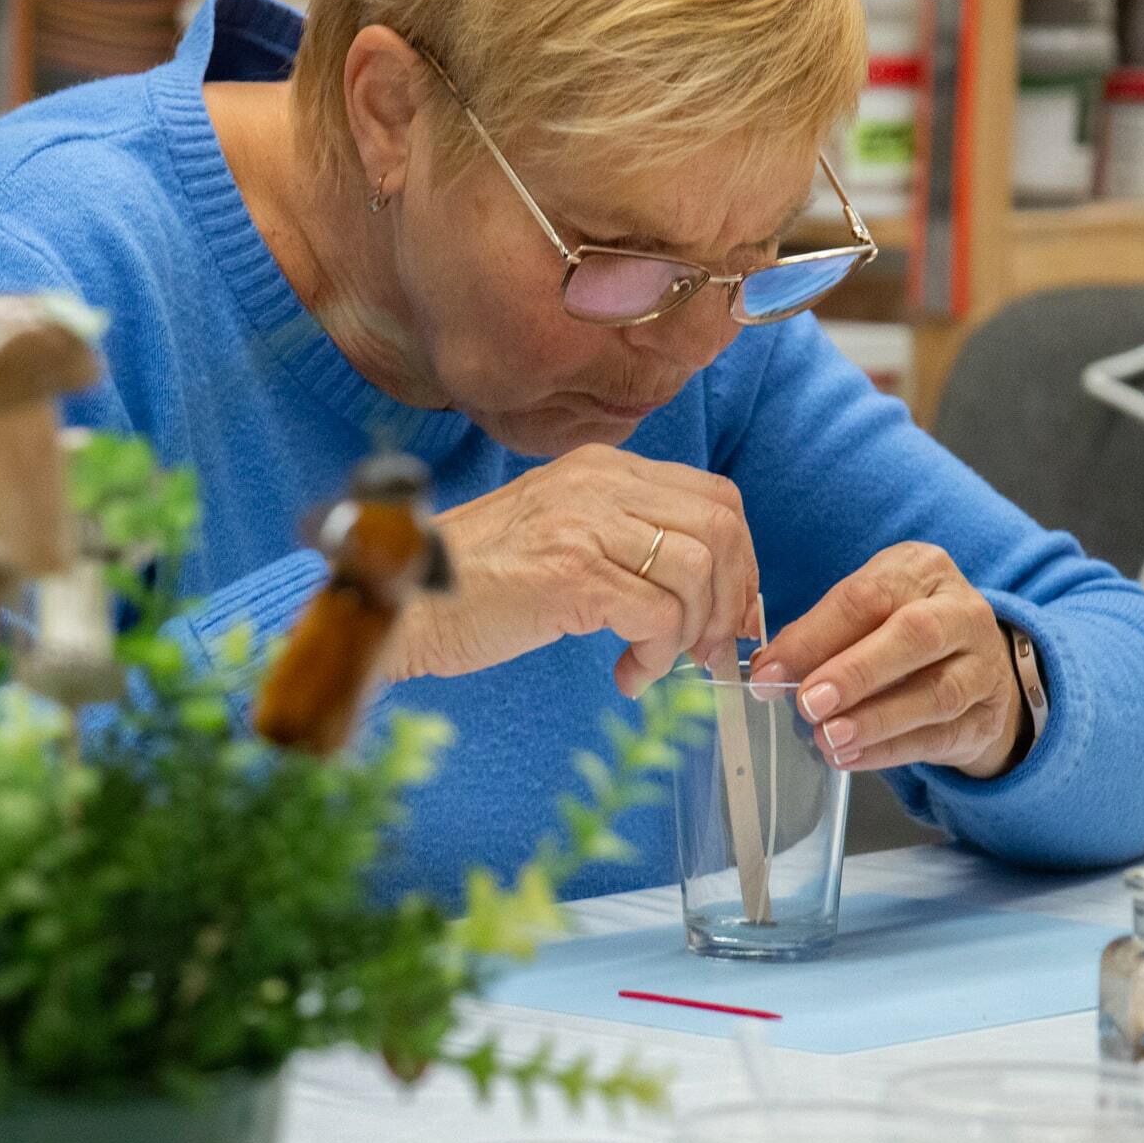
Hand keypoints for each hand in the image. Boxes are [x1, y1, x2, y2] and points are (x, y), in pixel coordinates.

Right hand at [389, 445, 759, 698]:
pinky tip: (627, 673)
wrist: (404, 597)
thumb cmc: (475, 579)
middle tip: (707, 647)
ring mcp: (584, 525)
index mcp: (601, 469)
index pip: (714, 497)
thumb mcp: (558, 531)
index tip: (728, 612)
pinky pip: (657, 616)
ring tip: (659, 663)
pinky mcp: (572, 575)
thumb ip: (621, 537)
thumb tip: (701, 585)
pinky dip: (657, 655)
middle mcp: (598, 484)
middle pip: (720, 528)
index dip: (739, 560)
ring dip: (692, 632)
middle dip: (729, 599)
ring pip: (696, 571)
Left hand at [752, 542, 1026, 778]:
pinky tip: (851, 756)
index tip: (771, 671)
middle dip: (855, 673)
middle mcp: (962, 611)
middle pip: (915, 636)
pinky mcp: (987, 716)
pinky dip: (890, 750)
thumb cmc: (901, 631)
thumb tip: (770, 670)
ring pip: (936, 693)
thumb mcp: (867, 612)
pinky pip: (939, 736)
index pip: (866, 596)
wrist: (976, 665)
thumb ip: (820, 634)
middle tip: (809, 703)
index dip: (814, 636)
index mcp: (922, 570)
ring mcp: (983, 665)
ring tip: (828, 737)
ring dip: (874, 719)